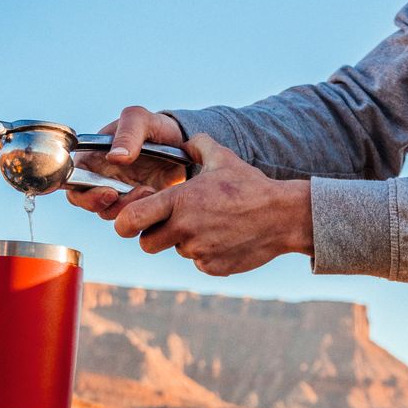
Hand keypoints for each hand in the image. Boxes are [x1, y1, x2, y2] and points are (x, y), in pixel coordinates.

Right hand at [66, 105, 186, 220]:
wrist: (183, 145)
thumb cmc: (155, 127)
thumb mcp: (140, 119)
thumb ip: (127, 133)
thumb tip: (114, 157)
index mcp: (91, 158)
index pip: (72, 182)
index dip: (83, 193)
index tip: (109, 192)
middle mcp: (100, 178)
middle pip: (88, 203)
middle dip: (106, 205)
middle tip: (127, 196)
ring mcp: (118, 194)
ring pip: (111, 213)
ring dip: (128, 208)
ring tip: (149, 190)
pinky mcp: (137, 205)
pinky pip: (132, 218)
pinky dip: (142, 213)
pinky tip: (156, 196)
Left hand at [113, 134, 313, 275]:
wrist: (283, 217)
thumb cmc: (251, 186)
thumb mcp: (223, 157)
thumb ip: (197, 145)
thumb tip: (185, 141)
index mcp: (179, 201)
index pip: (130, 219)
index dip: (125, 223)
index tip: (130, 222)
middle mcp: (184, 229)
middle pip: (147, 243)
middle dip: (154, 235)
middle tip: (173, 223)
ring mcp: (198, 251)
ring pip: (177, 251)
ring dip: (185, 242)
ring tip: (210, 226)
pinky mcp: (212, 267)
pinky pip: (198, 262)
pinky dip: (207, 254)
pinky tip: (225, 238)